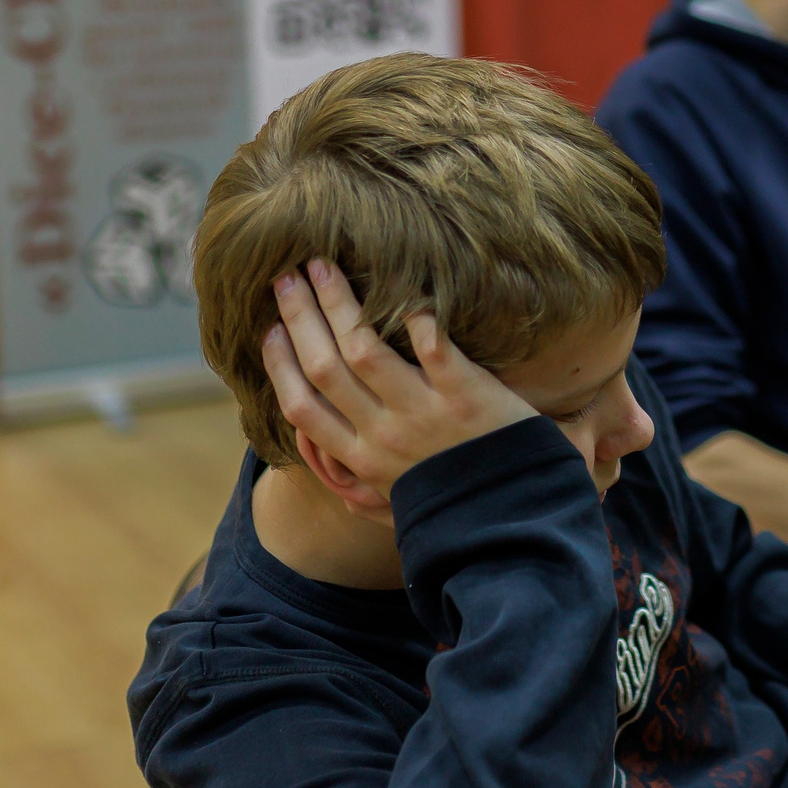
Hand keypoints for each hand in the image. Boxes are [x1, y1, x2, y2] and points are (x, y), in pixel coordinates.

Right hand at [264, 261, 537, 520]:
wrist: (518, 524)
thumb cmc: (459, 507)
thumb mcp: (400, 504)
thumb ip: (365, 488)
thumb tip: (336, 481)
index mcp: (362, 460)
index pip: (303, 407)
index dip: (279, 364)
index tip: (269, 330)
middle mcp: (384, 435)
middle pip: (324, 366)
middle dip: (299, 317)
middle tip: (287, 275)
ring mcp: (424, 414)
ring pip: (363, 350)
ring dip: (338, 302)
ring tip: (323, 264)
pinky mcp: (467, 397)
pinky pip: (433, 348)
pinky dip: (415, 318)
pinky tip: (403, 287)